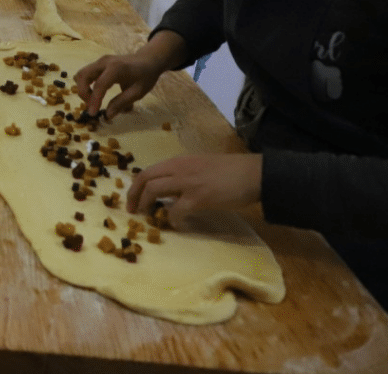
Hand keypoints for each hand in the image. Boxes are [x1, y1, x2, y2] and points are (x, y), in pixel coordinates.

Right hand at [74, 48, 166, 118]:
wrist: (148, 60)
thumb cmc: (145, 76)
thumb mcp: (138, 92)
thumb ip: (122, 103)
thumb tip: (107, 115)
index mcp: (116, 68)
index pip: (100, 85)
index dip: (94, 100)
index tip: (93, 114)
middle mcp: (104, 62)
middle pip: (83, 76)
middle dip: (83, 93)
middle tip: (91, 106)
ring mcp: (100, 61)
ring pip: (81, 74)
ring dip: (82, 89)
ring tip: (92, 100)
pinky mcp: (98, 63)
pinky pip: (86, 73)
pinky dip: (85, 84)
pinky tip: (94, 93)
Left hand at [127, 154, 262, 228]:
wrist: (254, 173)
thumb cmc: (231, 171)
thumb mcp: (200, 167)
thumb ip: (183, 176)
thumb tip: (169, 193)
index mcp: (178, 162)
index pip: (147, 171)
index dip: (135, 186)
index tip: (133, 199)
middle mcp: (178, 169)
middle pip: (144, 178)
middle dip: (133, 196)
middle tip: (133, 211)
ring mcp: (187, 182)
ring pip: (153, 190)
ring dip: (146, 205)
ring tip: (149, 218)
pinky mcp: (199, 197)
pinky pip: (176, 210)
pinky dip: (172, 219)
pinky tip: (177, 224)